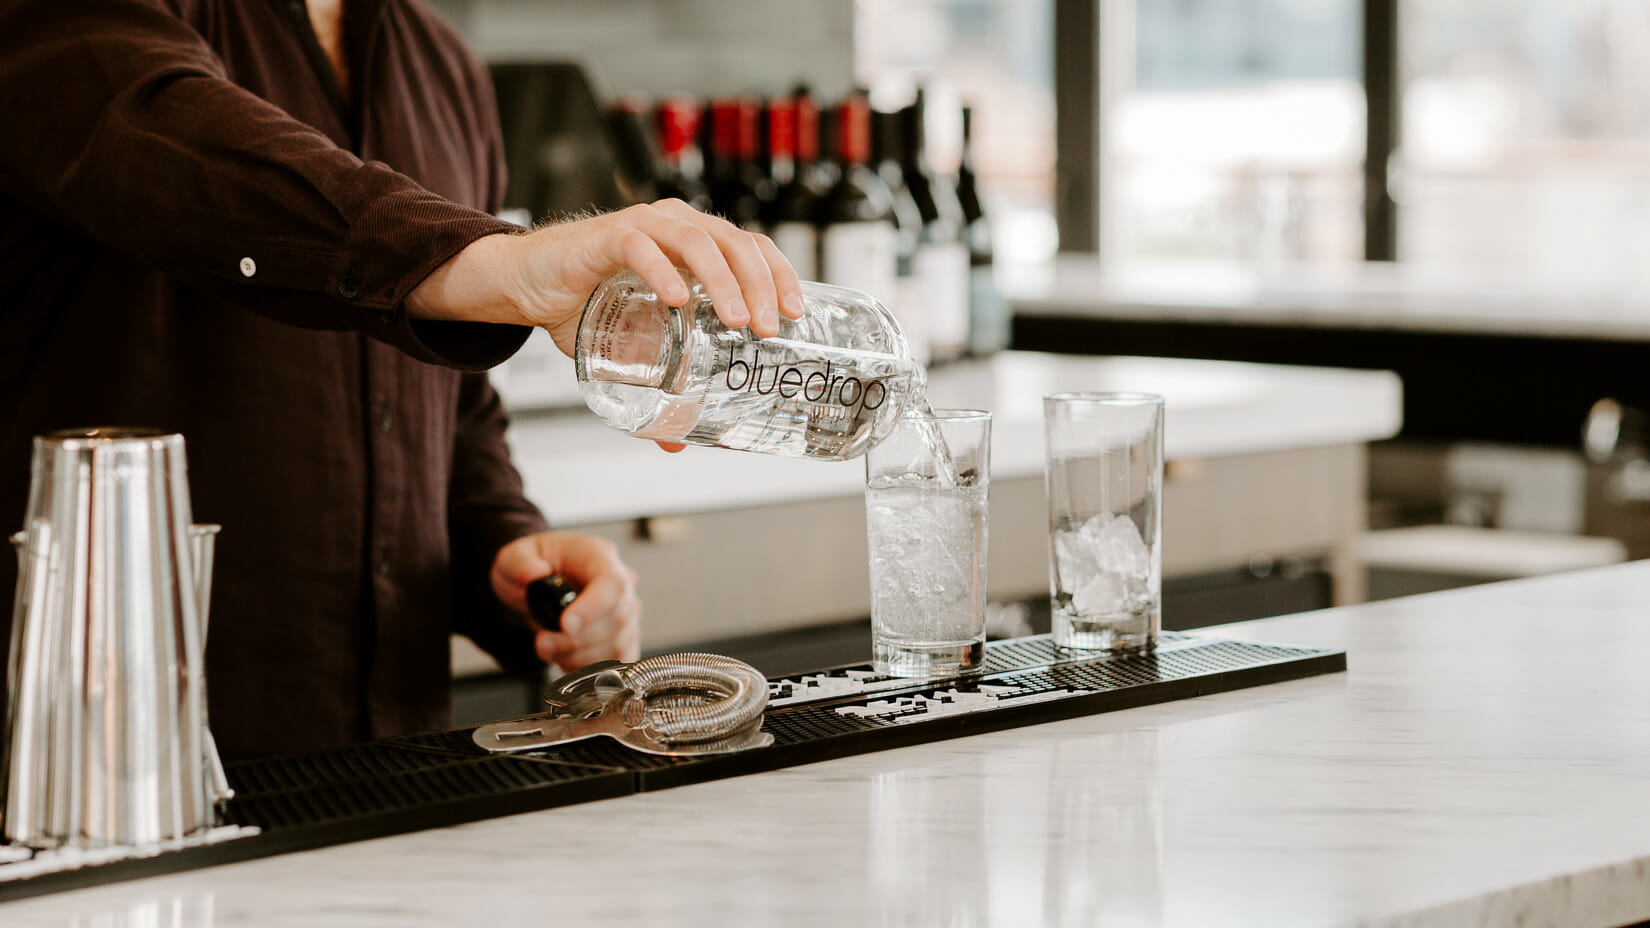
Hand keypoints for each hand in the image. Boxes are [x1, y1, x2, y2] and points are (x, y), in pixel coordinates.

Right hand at [407, 199, 804, 351]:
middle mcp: (676, 225)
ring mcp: (643, 226)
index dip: (780, 275)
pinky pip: (640, 247)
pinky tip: (679, 300)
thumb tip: (677, 444)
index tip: (797, 315)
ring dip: (723, 281)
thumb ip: (656, 388)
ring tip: (734, 320)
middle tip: (768, 327)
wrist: (526, 285)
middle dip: (760, 285)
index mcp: (694, 242)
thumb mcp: (630, 351)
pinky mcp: (605, 237)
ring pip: (698, 241)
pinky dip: (662, 271)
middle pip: (736, 243)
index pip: (753, 247)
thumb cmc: (584, 303)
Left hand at [490, 531, 640, 671]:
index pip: (611, 582)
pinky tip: (566, 657)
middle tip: (542, 642)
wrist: (537, 586)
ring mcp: (626, 611)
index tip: (565, 625)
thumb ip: (518, 563)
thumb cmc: (533, 565)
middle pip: (616, 617)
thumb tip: (533, 572)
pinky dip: (589, 667)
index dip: (592, 608)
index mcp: (598, 555)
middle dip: (576, 639)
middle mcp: (621, 581)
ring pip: (616, 643)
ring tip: (549, 648)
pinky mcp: (626, 636)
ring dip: (578, 656)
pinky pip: (617, 660)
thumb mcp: (513, 557)